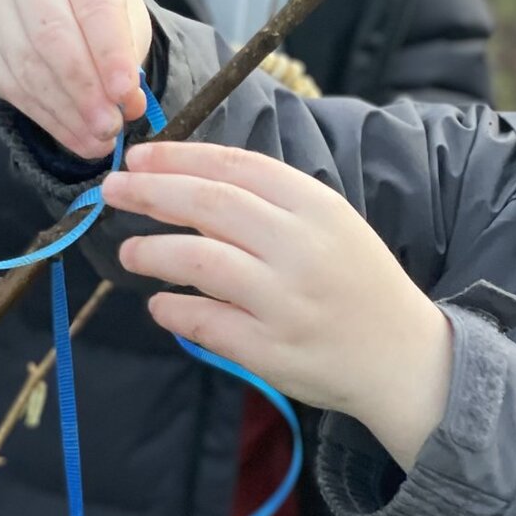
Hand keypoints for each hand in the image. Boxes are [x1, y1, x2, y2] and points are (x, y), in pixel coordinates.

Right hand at [0, 0, 153, 159]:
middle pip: (52, 36)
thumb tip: (126, 105)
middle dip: (86, 89)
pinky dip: (49, 119)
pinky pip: (13, 88)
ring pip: (28, 67)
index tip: (127, 93)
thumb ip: (129, 59)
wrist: (64, 7)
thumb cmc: (104, 12)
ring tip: (100, 138)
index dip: (110, 51)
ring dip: (68, 111)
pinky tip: (77, 137)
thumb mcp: (128, 22)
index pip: (93, 2)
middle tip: (112, 126)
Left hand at [102, 142, 453, 468]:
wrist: (404, 358)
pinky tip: (160, 303)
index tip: (139, 159)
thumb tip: (189, 181)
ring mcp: (284, 301)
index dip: (179, 158)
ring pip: (199, 260)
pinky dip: (173, 308)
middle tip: (111, 191)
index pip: (236, 167)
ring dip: (152, 251)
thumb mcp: (332, 225)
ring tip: (129, 251)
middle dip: (150, 193)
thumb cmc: (359, 284)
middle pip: (209, 204)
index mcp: (318, 208)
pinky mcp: (270, 349)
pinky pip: (204, 321)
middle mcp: (300, 248)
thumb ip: (272, 203)